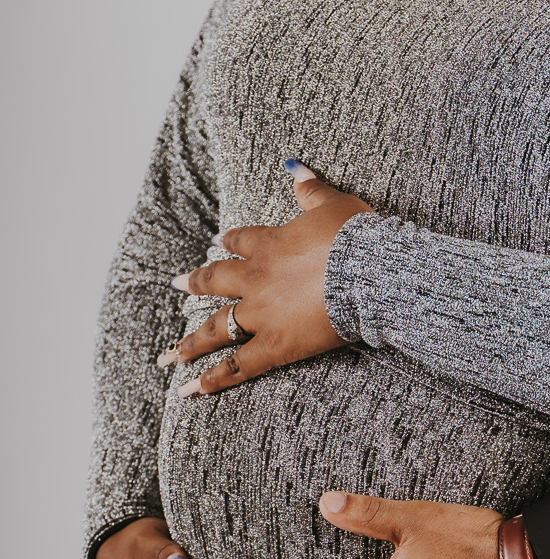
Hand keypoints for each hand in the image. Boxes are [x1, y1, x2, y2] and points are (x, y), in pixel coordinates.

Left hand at [164, 163, 373, 395]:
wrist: (370, 270)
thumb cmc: (356, 236)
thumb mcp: (333, 203)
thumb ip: (310, 188)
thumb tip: (294, 167)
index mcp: (271, 244)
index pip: (241, 241)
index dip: (228, 241)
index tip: (216, 242)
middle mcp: (257, 279)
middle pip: (216, 281)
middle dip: (194, 283)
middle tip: (176, 284)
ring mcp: (262, 314)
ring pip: (217, 327)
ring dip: (191, 341)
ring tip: (169, 353)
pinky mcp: (275, 345)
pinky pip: (237, 367)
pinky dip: (212, 380)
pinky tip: (189, 391)